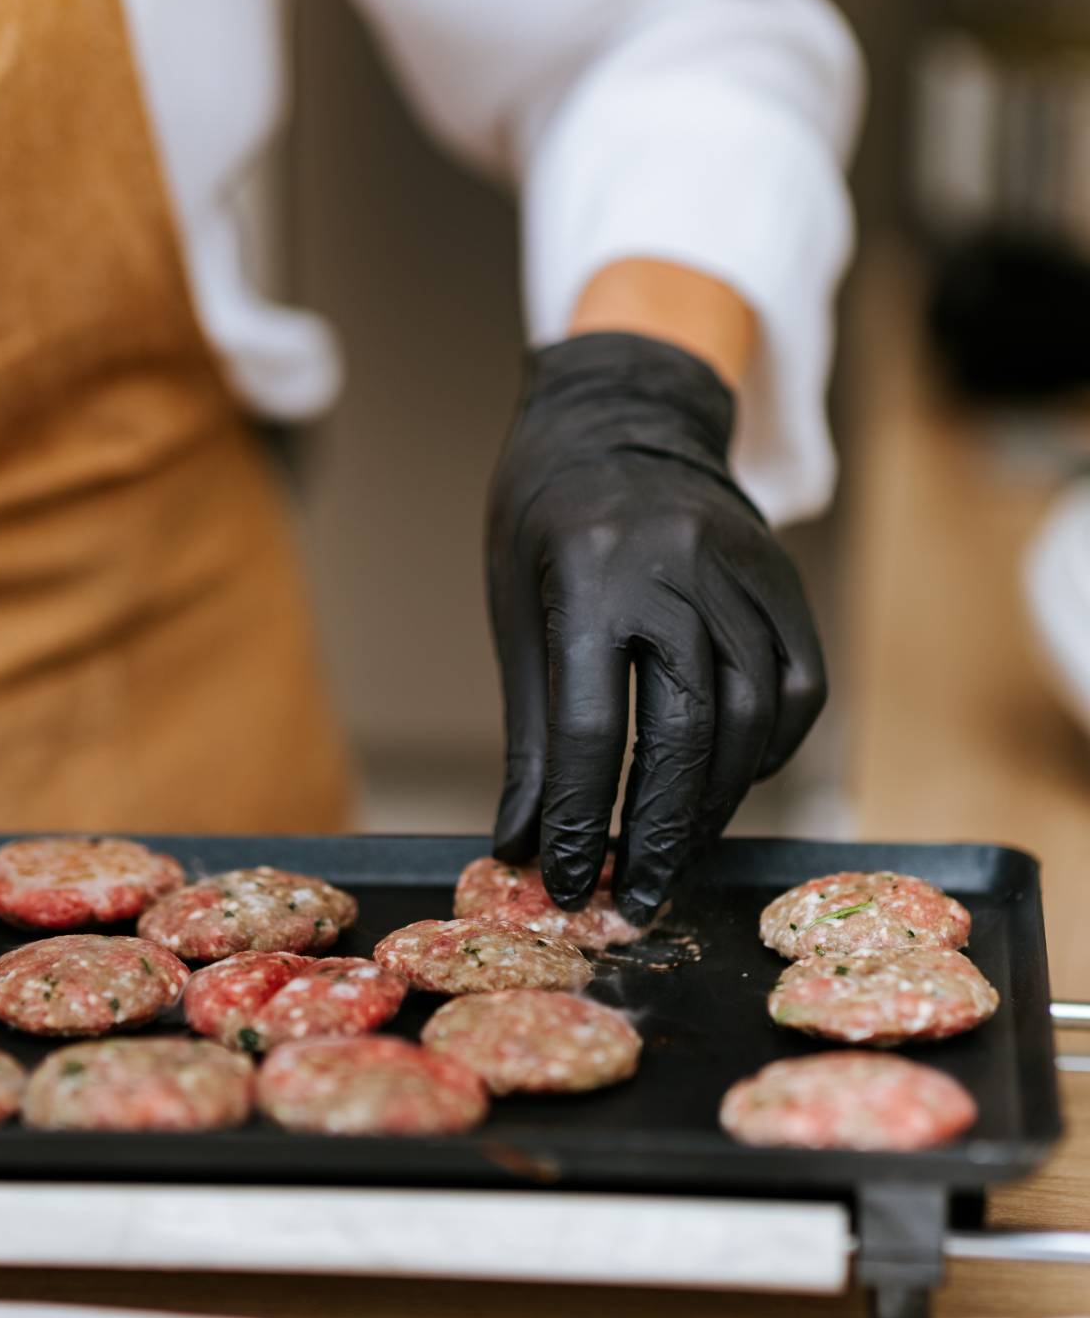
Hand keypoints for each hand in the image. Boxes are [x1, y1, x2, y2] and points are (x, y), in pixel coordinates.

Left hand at [487, 331, 825, 923]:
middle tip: (637, 898)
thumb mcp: (518, 618)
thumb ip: (533, 737)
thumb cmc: (547, 523)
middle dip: (661, 833)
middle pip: (688, 731)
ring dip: (717, 803)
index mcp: (588, 574)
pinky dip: (769, 749)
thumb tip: (524, 847)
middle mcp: (676, 569)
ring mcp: (742, 570)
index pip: (594, 727)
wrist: (622, 419)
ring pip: (753, 718)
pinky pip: (797, 687)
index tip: (569, 882)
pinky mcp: (785, 580)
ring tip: (677, 852)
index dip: (582, 819)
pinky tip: (730, 783)